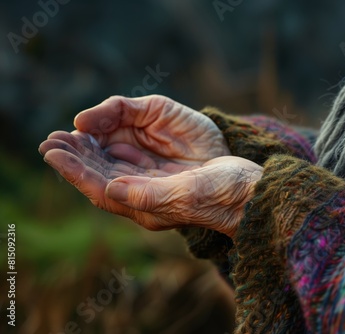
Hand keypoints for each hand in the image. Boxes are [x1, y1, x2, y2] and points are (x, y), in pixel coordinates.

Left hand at [39, 96, 261, 236]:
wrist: (253, 194)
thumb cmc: (227, 194)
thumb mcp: (190, 193)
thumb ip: (149, 195)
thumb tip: (110, 189)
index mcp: (149, 208)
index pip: (101, 189)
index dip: (75, 171)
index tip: (52, 152)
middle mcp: (147, 200)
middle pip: (101, 179)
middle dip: (75, 160)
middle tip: (49, 140)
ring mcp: (156, 188)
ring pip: (113, 170)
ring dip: (90, 153)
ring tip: (67, 137)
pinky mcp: (166, 177)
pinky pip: (131, 163)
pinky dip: (112, 149)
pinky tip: (103, 138)